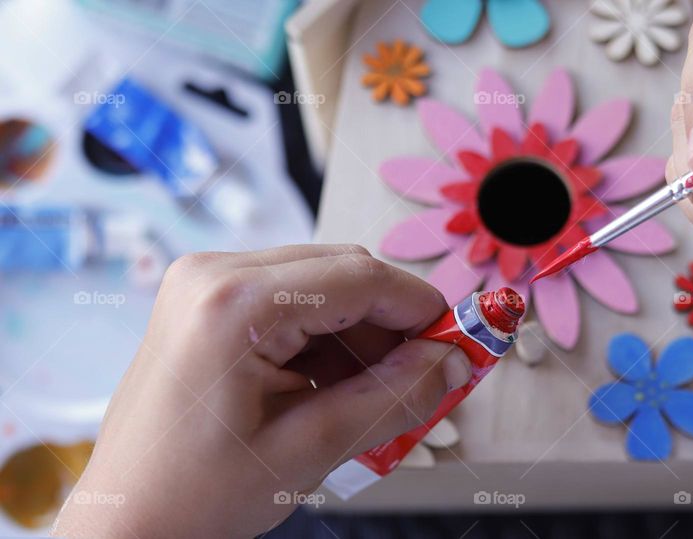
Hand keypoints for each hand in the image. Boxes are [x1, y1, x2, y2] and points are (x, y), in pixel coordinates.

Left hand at [52, 245, 470, 537]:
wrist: (125, 522)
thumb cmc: (190, 496)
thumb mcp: (310, 450)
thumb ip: (393, 398)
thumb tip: (453, 362)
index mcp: (232, 303)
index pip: (360, 277)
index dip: (421, 309)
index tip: (460, 343)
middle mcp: (213, 275)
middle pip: (344, 273)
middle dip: (392, 325)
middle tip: (424, 377)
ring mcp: (206, 285)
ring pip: (323, 285)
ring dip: (360, 335)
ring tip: (368, 396)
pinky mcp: (208, 303)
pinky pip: (293, 300)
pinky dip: (327, 339)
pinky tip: (332, 386)